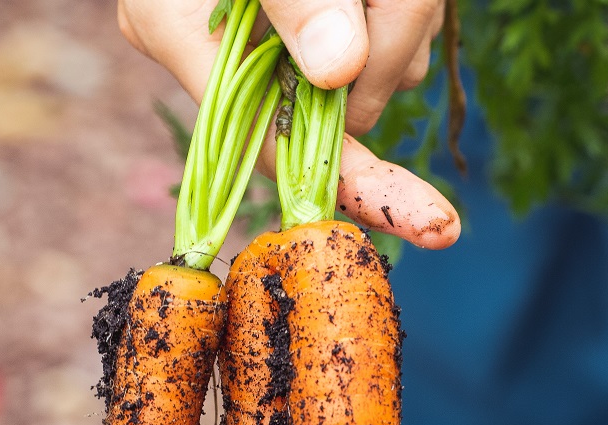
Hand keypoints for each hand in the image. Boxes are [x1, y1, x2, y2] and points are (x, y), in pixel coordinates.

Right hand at [119, 0, 458, 248]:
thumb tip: (339, 70)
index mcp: (178, 31)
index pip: (274, 144)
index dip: (355, 183)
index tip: (430, 221)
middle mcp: (221, 50)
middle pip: (342, 104)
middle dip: (394, 43)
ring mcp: (273, 39)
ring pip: (379, 69)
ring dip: (406, 13)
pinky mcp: (317, 22)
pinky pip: (388, 37)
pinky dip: (405, 6)